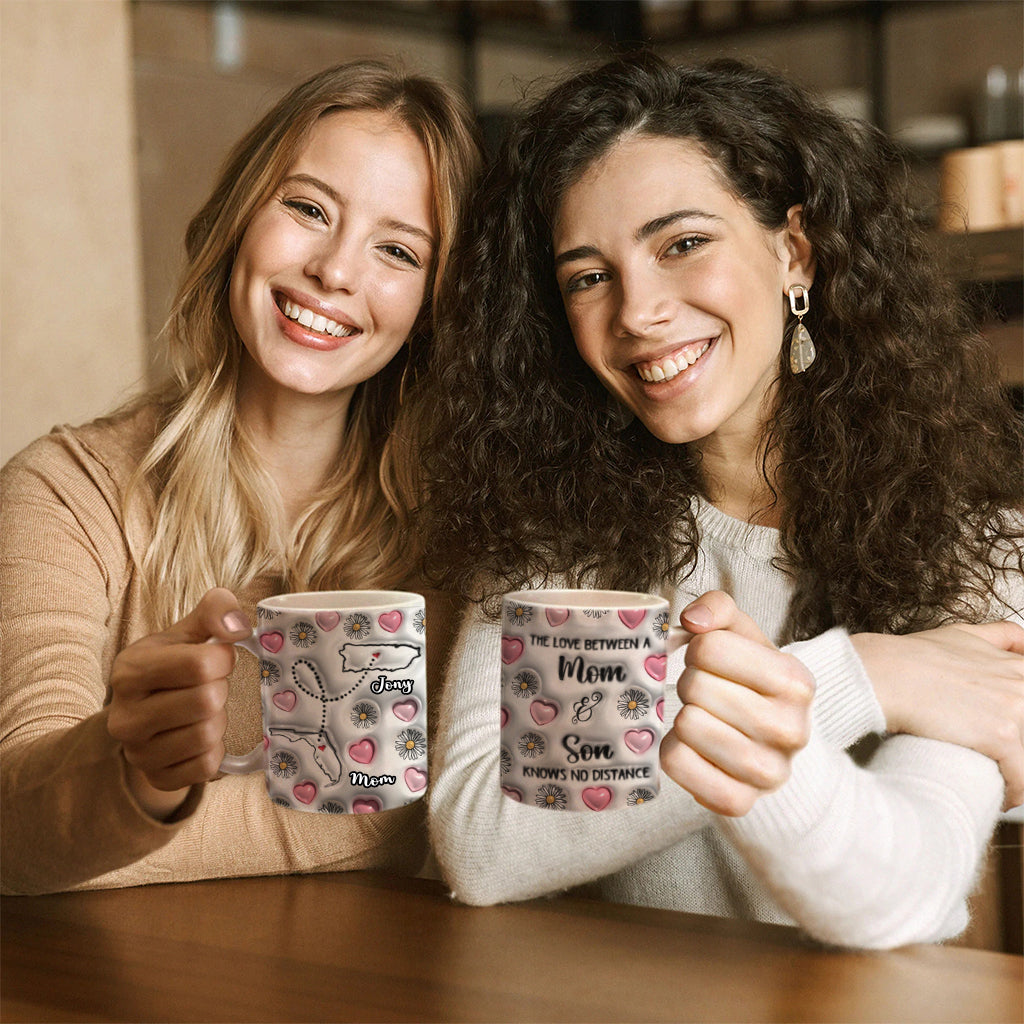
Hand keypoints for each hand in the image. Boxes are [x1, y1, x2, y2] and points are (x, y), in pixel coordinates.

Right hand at [107, 588, 250, 818]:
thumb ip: (215, 610)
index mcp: (129, 671)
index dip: (223, 659)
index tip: (219, 659)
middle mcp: (125, 716)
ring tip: (204, 711)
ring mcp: (137, 753)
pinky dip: (216, 750)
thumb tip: (238, 627)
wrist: (147, 713)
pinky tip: (203, 736)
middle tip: (210, 687)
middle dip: (220, 690)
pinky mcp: (156, 778)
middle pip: (206, 701)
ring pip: (208, 736)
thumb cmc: (174, 665)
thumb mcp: (188, 631)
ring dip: (219, 720)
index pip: (199, 664)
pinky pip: (206, 767)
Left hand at [660, 591, 814, 816]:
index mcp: (796, 681)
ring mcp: (768, 773)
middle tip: (705, 693)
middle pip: (694, 687)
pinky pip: (676, 763)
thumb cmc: (749, 681)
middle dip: (690, 683)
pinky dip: (672, 751)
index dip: (698, 649)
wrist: (772, 744)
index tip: (710, 661)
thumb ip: (719, 608)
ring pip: (686, 726)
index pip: (709, 647)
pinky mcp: (739, 802)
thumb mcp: (743, 636)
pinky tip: (693, 747)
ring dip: (682, 717)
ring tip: (702, 718)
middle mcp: (791, 729)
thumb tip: (692, 619)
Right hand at [851, 622, 1023, 809]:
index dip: (1018, 722)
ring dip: (1018, 772)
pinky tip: (1000, 796)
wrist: (884, 673)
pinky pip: (1022, 779)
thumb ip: (999, 636)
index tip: (1007, 734)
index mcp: (1016, 666)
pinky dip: (1014, 793)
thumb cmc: (911, 657)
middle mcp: (1022, 684)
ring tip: (1000, 782)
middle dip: (1018, 748)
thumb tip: (1021, 640)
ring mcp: (1016, 709)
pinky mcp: (1002, 735)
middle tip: (999, 758)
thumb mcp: (960, 634)